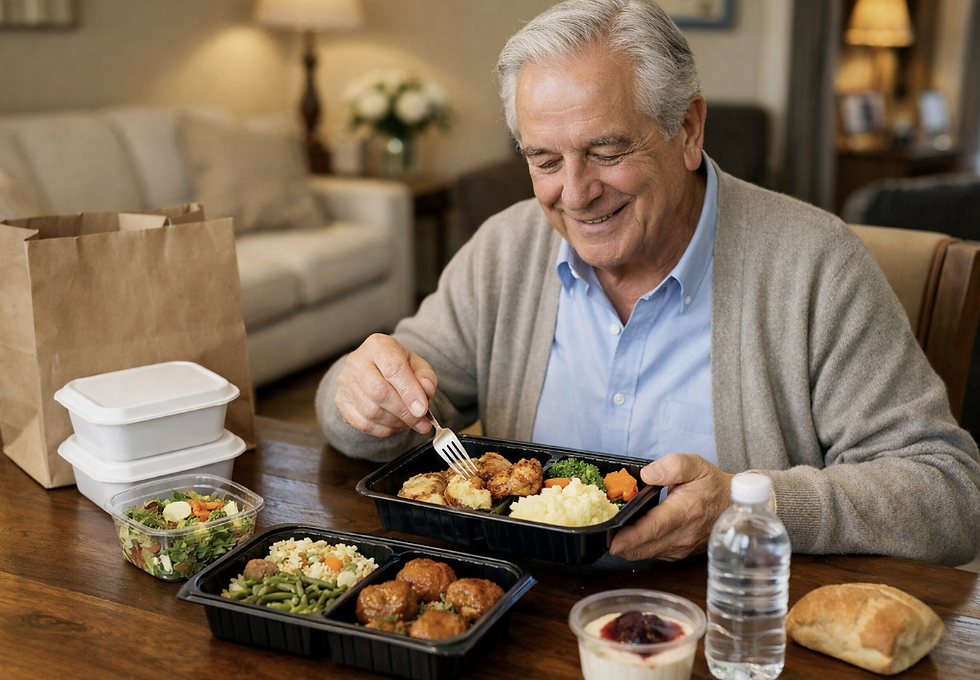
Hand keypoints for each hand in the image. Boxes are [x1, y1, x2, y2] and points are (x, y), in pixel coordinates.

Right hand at [333, 333, 437, 437]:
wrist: (375, 369)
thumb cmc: (398, 366)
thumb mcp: (417, 365)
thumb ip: (426, 377)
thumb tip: (426, 390)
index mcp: (378, 345)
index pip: (393, 369)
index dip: (409, 392)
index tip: (422, 410)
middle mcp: (356, 361)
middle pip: (379, 392)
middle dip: (403, 412)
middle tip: (421, 423)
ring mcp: (345, 382)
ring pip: (371, 411)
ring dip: (395, 422)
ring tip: (409, 422)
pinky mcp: (340, 401)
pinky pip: (362, 423)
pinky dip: (383, 430)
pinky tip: (395, 425)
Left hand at [608, 454, 733, 560]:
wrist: (732, 504)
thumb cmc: (711, 484)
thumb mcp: (694, 464)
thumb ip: (671, 466)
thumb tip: (647, 474)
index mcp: (686, 511)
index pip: (655, 528)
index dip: (632, 537)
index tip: (613, 542)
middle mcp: (684, 535)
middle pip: (645, 547)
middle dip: (620, 545)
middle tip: (601, 535)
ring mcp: (681, 548)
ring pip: (647, 553)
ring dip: (628, 546)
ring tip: (613, 532)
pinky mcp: (679, 554)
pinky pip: (653, 554)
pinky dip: (639, 547)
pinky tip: (631, 535)